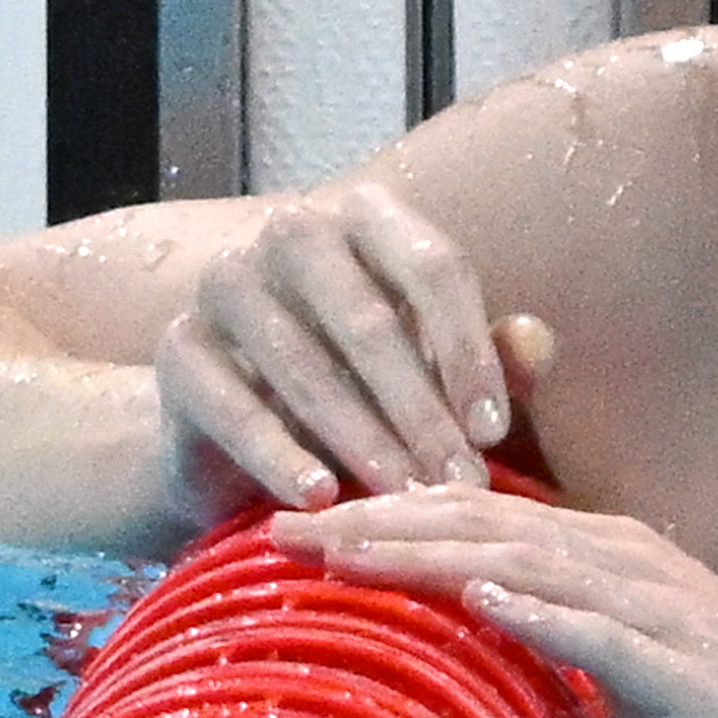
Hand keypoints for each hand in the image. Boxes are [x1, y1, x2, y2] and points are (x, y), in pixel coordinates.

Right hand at [153, 182, 546, 514]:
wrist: (238, 434)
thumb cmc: (363, 391)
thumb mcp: (435, 376)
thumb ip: (490, 359)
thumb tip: (538, 343)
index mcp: (366, 217)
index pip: (432, 268)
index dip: (468, 352)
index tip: (494, 432)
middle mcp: (291, 232)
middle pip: (371, 321)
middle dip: (421, 412)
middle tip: (459, 483)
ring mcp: (226, 284)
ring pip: (306, 368)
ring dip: (362, 441)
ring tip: (404, 499)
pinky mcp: (179, 348)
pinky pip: (233, 407)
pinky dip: (279, 456)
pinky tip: (318, 498)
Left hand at [272, 487, 717, 717]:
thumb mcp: (616, 675)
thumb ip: (546, 658)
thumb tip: (461, 678)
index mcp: (605, 552)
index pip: (476, 519)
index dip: (385, 514)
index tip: (301, 526)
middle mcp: (625, 559)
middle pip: (479, 526)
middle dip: (376, 522)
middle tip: (278, 529)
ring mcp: (656, 606)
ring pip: (521, 563)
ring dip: (425, 556)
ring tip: (342, 553)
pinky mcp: (680, 665)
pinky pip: (599, 633)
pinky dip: (538, 614)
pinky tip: (479, 603)